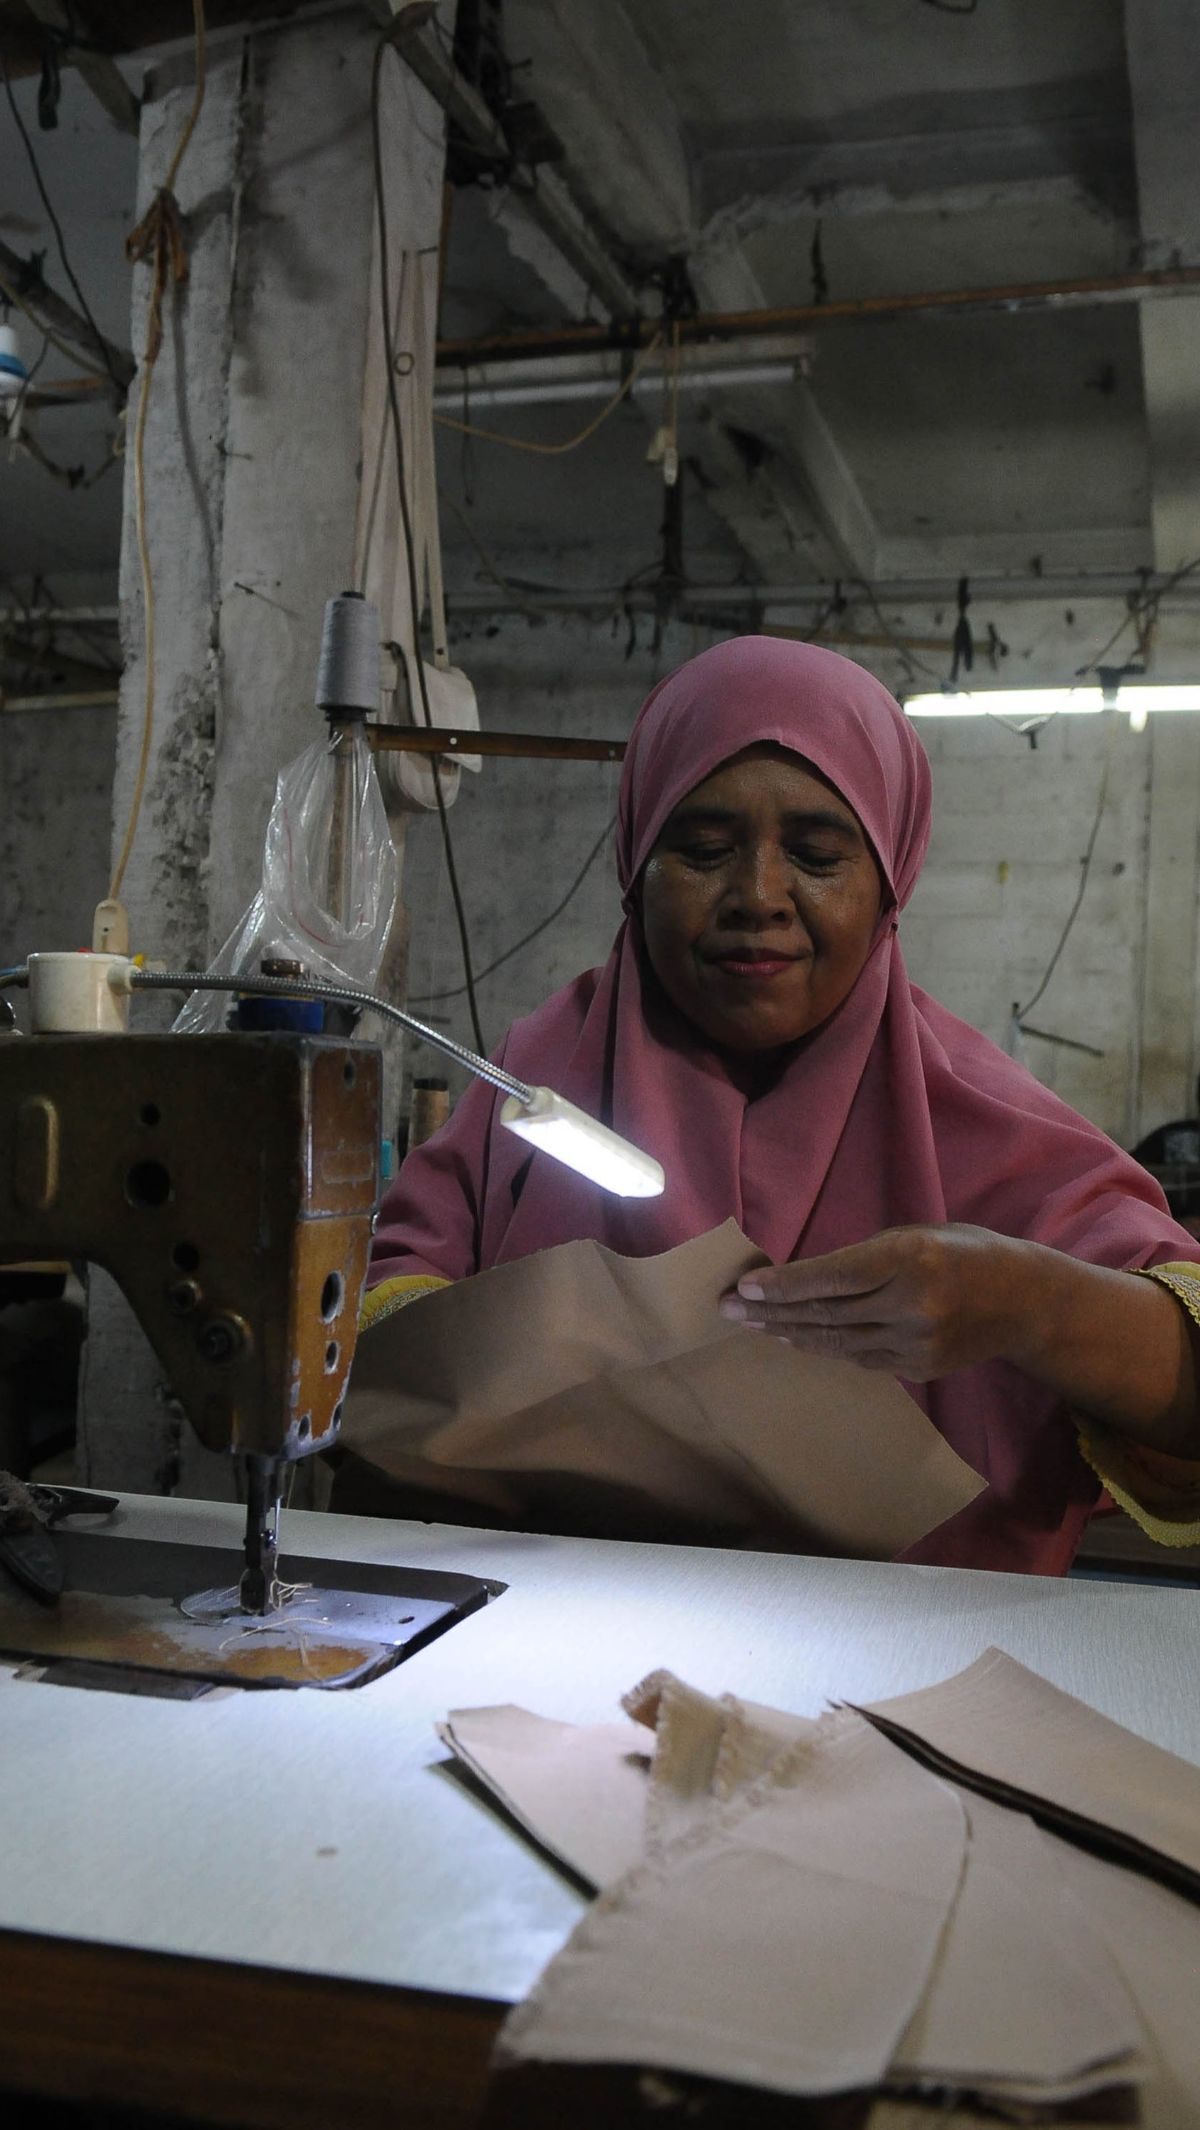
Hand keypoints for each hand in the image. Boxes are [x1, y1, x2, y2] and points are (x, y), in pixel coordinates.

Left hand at [718, 1224, 1032, 1380]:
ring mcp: (917, 1343)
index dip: (783, 1285)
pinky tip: (796, 1338)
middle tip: (728, 1309)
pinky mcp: (919, 1369)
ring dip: (789, 1333)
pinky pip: (859, 1357)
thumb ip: (863, 1257)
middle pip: (827, 1313)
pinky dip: (824, 1346)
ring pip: (837, 1341)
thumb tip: (801, 1278)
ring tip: (752, 1324)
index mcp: (911, 1259)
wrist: (1025, 1301)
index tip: (744, 1286)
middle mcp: (913, 1304)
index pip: (832, 1277)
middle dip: (771, 1312)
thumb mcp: (915, 1235)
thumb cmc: (962, 1252)